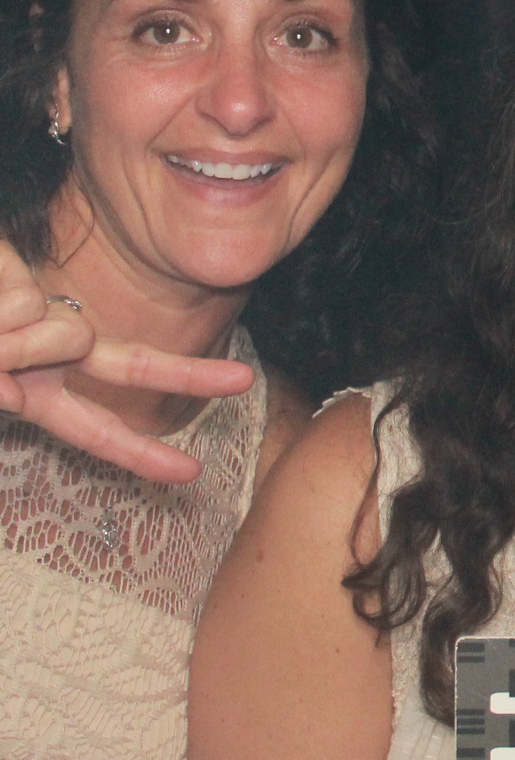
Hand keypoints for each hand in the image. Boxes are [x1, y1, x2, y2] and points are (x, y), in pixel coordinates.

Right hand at [0, 255, 254, 483]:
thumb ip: (8, 376)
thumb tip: (23, 370)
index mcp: (34, 386)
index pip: (96, 422)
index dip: (140, 452)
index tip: (189, 476)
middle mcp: (41, 352)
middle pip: (128, 364)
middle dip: (188, 376)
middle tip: (245, 382)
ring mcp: (30, 320)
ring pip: (64, 338)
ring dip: (12, 344)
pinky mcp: (20, 282)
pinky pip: (23, 309)